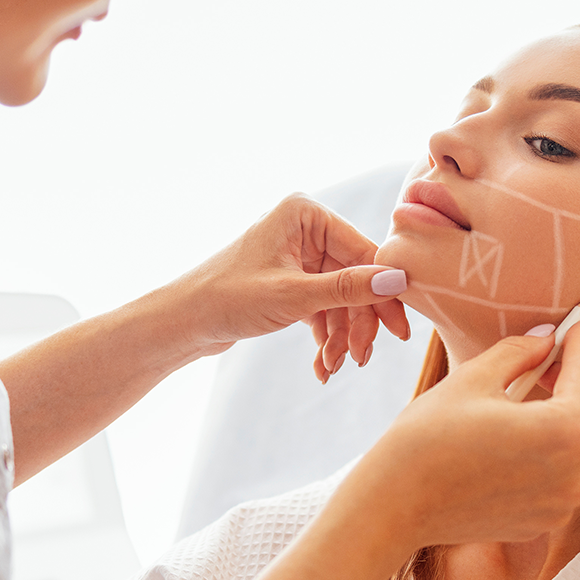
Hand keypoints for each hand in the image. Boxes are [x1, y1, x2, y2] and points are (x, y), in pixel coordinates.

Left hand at [176, 194, 409, 366]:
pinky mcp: (291, 281)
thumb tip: (398, 281)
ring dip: (341, 335)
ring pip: (340, 298)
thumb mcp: (294, 296)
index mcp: (305, 213)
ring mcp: (298, 255)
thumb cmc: (228, 298)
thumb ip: (349, 289)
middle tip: (361, 358)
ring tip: (334, 366)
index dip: (383, 294)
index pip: (363, 253)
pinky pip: (322, 307)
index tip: (398, 332)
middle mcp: (304, 228)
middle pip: (355, 278)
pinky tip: (323, 366)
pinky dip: (325, 336)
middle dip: (357, 323)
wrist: (181, 323)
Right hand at [340, 323, 579, 549]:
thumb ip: (520, 352)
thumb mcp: (474, 379)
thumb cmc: (427, 437)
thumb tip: (545, 339)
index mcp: (568, 431)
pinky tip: (517, 437)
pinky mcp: (544, 522)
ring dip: (576, 418)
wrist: (394, 506)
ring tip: (531, 398)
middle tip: (552, 365)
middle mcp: (579, 474)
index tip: (573, 325)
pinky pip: (568, 478)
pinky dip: (557, 452)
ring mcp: (564, 504)